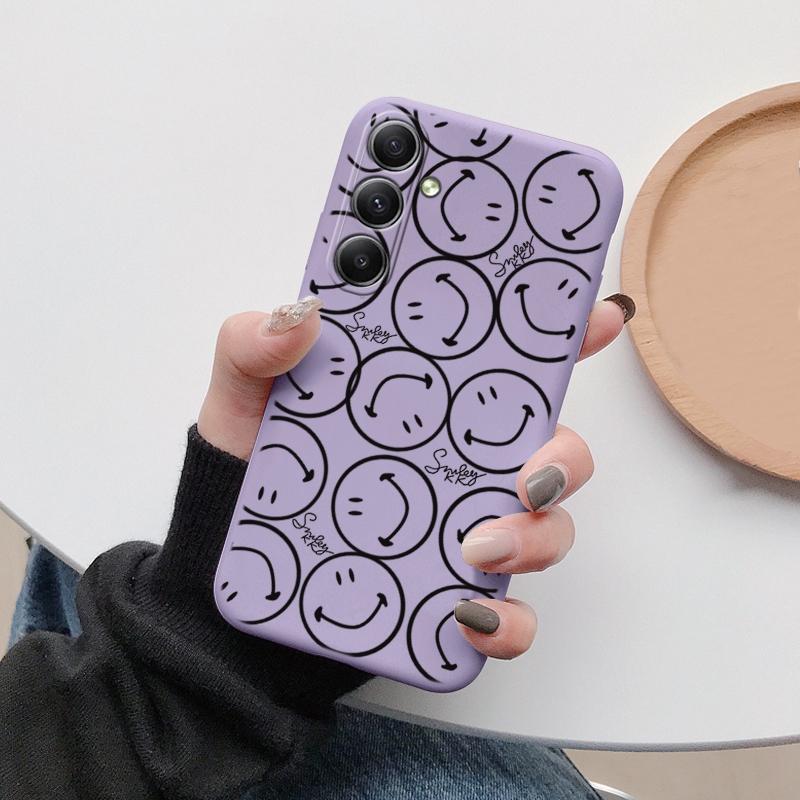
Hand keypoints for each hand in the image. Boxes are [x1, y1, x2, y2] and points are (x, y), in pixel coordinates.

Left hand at [198, 293, 633, 661]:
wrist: (228, 576)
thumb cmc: (249, 478)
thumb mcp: (242, 400)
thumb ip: (255, 346)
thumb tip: (298, 316)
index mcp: (428, 405)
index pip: (507, 363)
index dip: (562, 336)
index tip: (596, 316)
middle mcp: (459, 464)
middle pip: (551, 451)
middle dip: (563, 460)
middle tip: (528, 474)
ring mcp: (461, 529)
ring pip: (545, 530)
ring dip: (535, 539)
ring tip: (477, 549)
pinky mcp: (450, 595)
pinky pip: (509, 615)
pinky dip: (506, 621)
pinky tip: (467, 616)